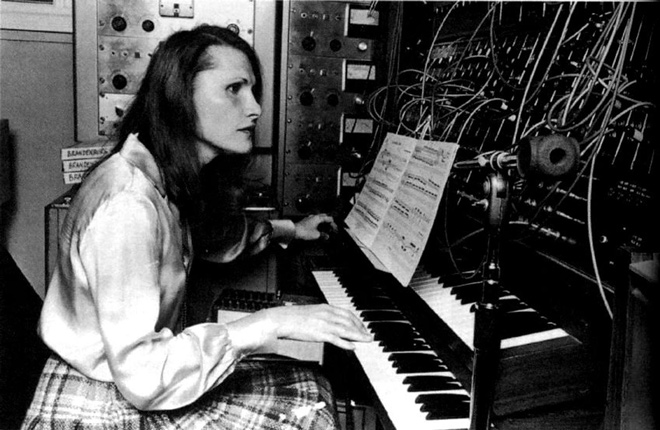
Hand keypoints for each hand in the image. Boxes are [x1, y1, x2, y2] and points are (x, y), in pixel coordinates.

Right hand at [225, 304, 371, 353]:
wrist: (281, 319)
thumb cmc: (293, 318)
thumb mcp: (311, 313)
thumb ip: (322, 317)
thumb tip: (331, 323)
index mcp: (325, 307)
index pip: (347, 313)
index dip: (357, 321)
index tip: (362, 327)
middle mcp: (327, 314)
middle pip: (350, 321)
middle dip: (362, 329)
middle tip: (369, 335)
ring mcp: (324, 324)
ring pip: (347, 330)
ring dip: (359, 336)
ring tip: (367, 340)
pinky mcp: (320, 333)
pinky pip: (337, 339)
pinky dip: (346, 343)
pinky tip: (353, 347)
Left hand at [294, 214, 336, 240]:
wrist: (294, 231)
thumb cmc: (303, 231)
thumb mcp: (316, 235)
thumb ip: (323, 235)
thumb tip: (326, 236)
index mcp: (318, 218)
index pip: (329, 218)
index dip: (333, 224)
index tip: (334, 229)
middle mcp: (314, 216)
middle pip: (324, 217)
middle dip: (328, 222)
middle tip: (331, 227)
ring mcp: (309, 218)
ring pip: (319, 218)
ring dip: (323, 222)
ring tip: (325, 229)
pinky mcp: (306, 221)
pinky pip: (314, 221)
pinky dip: (318, 224)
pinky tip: (317, 229)